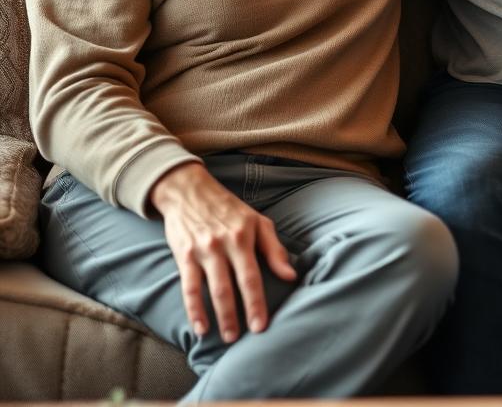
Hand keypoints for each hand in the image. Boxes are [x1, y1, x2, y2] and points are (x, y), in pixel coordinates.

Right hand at [149, 162, 295, 341]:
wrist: (189, 190)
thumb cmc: (229, 208)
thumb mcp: (257, 221)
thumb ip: (274, 248)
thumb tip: (291, 275)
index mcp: (244, 236)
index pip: (253, 275)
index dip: (258, 302)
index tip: (262, 325)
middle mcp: (224, 244)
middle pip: (233, 286)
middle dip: (240, 314)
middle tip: (246, 338)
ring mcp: (203, 250)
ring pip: (212, 289)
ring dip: (220, 316)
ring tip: (227, 337)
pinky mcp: (184, 255)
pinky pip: (188, 287)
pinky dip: (194, 310)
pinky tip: (200, 327)